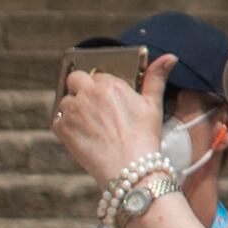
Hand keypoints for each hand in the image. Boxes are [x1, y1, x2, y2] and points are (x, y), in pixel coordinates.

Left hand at [53, 58, 167, 190]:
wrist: (129, 169)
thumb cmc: (144, 138)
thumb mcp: (153, 105)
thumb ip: (156, 78)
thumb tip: (169, 57)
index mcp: (110, 84)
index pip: (97, 75)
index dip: (101, 86)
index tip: (107, 99)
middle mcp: (89, 93)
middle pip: (75, 78)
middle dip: (81, 87)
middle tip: (92, 106)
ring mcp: (73, 110)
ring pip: (65, 100)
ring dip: (73, 108)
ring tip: (89, 125)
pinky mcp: (62, 128)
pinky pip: (58, 120)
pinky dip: (66, 126)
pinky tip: (83, 136)